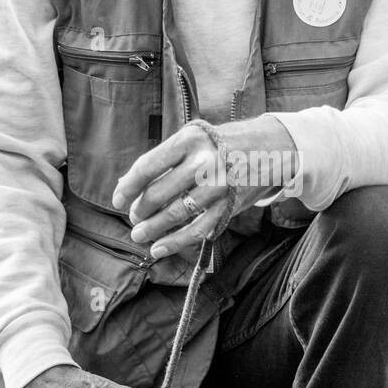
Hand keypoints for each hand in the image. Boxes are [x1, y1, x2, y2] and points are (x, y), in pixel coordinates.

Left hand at [111, 115, 298, 261]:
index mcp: (189, 140)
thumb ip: (161, 160)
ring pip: (176, 214)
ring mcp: (219, 185)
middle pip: (159, 193)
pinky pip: (198, 230)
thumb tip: (124, 185)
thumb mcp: (192, 140)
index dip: (128, 187)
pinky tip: (159, 248)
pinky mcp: (230, 206)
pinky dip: (175, 242)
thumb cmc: (220, 144)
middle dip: (140, 211)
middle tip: (133, 219)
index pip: (147, 166)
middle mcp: (204, 161)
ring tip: (140, 236)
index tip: (117, 200)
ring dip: (153, 230)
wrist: (270, 148)